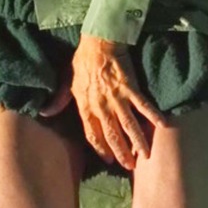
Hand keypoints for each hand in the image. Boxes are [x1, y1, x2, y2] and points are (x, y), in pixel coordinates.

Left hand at [70, 35, 171, 169]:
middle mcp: (102, 106)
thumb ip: (59, 99)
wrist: (99, 41)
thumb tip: (44, 113)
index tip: (108, 159)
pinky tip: (162, 126)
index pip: (92, 134)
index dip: (100, 147)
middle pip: (112, 135)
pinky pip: (144, 106)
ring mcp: (117, 98)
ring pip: (128, 126)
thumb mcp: (67, 80)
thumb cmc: (83, 60)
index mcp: (85, 105)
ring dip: (137, 142)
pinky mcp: (131, 88)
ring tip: (145, 156)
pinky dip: (153, 116)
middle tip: (129, 166)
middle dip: (121, 153)